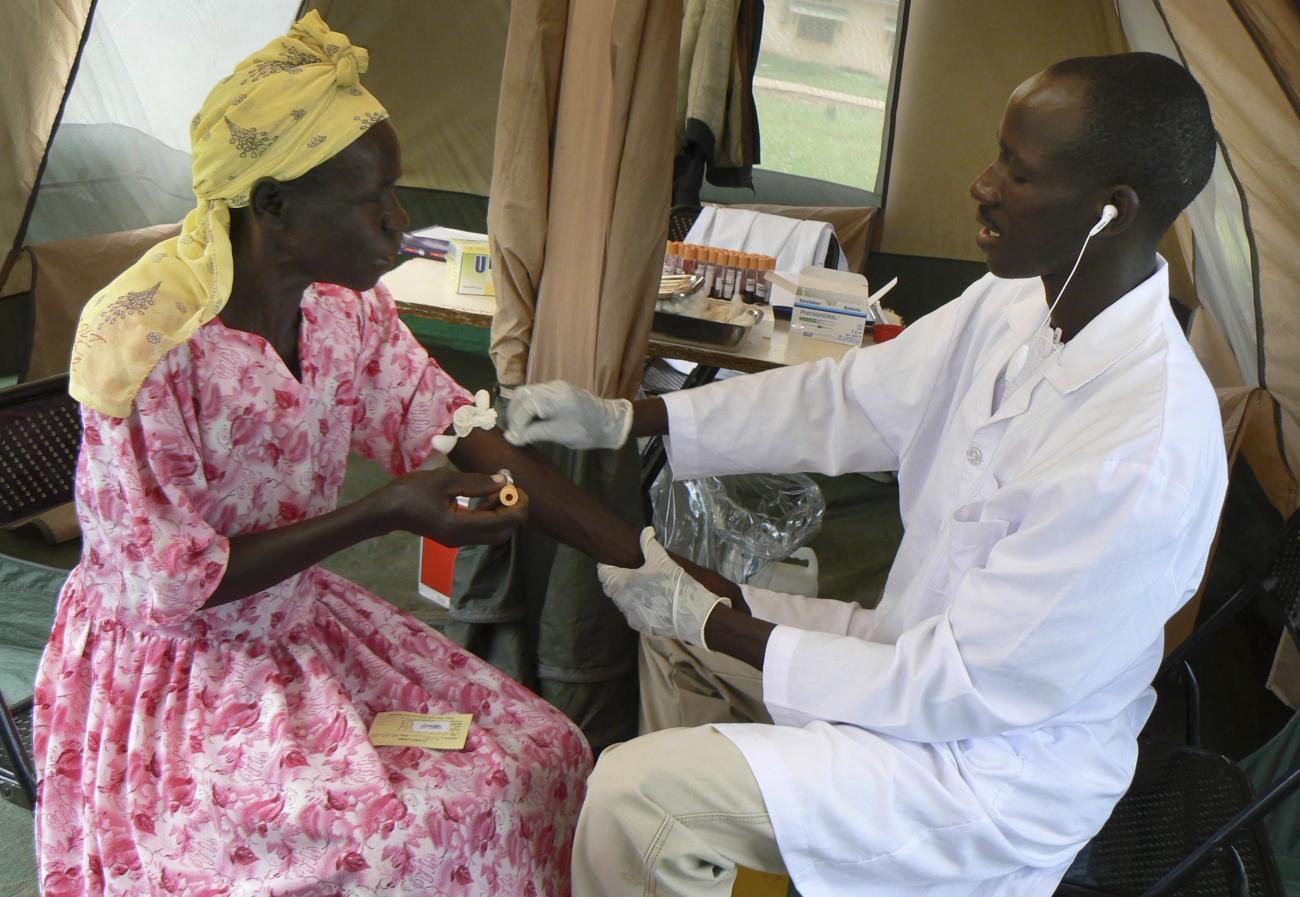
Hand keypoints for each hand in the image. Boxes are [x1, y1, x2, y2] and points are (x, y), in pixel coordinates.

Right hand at [373, 468, 526, 545]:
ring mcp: (458, 540)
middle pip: (503, 532)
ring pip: (493, 532)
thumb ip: (477, 482)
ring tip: (499, 489)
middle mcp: (462, 538)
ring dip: (502, 512)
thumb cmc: (411, 491)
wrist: (386, 509)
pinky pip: (481, 529)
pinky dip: (490, 514)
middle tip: (512, 488)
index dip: (518, 506)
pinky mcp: (454, 535)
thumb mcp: (445, 480)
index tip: (518, 487)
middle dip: (513, 510)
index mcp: (461, 527)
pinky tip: (486, 496)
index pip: (504, 523)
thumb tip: (504, 481)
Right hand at [504, 380, 632, 449]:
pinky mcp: (557, 389)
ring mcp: (555, 386)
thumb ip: (534, 433)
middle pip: (522, 394)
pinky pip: (535, 394)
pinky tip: (529, 421)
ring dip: (519, 409)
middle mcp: (553, 386)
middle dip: (514, 414)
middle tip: (513, 432)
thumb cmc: (586, 430)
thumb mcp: (559, 434)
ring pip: (526, 393)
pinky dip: (527, 406)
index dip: (516, 422)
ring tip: (519, 428)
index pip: (525, 404)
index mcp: (556, 397)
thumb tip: (511, 438)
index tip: (514, 438)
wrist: (608, 422)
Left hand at [597, 527, 730, 647]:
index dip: (606, 565)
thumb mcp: (662, 559)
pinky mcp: (641, 626)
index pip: (603, 574)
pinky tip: (650, 601)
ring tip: (641, 585)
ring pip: (621, 602)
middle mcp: (622, 602)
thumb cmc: (674, 584)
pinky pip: (632, 613)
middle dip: (615, 579)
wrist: (692, 614)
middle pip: (610, 588)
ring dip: (626, 593)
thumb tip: (646, 530)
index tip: (615, 561)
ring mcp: (631, 616)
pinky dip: (637, 606)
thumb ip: (649, 544)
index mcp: (623, 583)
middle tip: (629, 571)